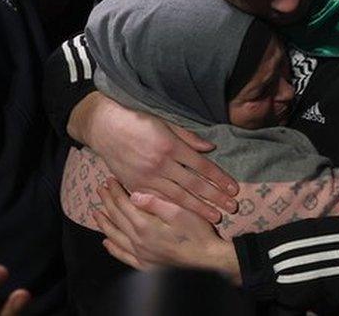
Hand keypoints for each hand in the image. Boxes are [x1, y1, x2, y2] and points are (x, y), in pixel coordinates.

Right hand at [68, 92, 238, 223]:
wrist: (105, 127)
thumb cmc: (137, 120)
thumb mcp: (165, 122)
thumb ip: (188, 138)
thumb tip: (210, 149)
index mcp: (171, 146)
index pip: (202, 166)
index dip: (219, 178)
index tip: (233, 188)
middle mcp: (161, 164)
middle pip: (194, 185)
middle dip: (215, 197)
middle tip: (231, 208)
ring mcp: (147, 177)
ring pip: (178, 197)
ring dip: (198, 208)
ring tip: (215, 217)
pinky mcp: (135, 184)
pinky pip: (158, 200)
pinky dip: (174, 209)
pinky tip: (186, 216)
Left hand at [95, 179, 240, 284]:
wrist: (207, 259)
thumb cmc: (197, 232)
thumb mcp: (180, 212)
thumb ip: (155, 203)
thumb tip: (134, 194)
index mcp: (145, 225)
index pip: (124, 204)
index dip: (115, 191)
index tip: (109, 179)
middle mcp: (138, 241)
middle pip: (117, 218)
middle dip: (107, 202)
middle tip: (100, 189)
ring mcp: (140, 254)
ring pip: (116, 237)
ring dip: (105, 223)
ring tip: (96, 213)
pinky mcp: (145, 264)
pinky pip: (123, 256)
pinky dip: (113, 248)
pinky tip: (107, 243)